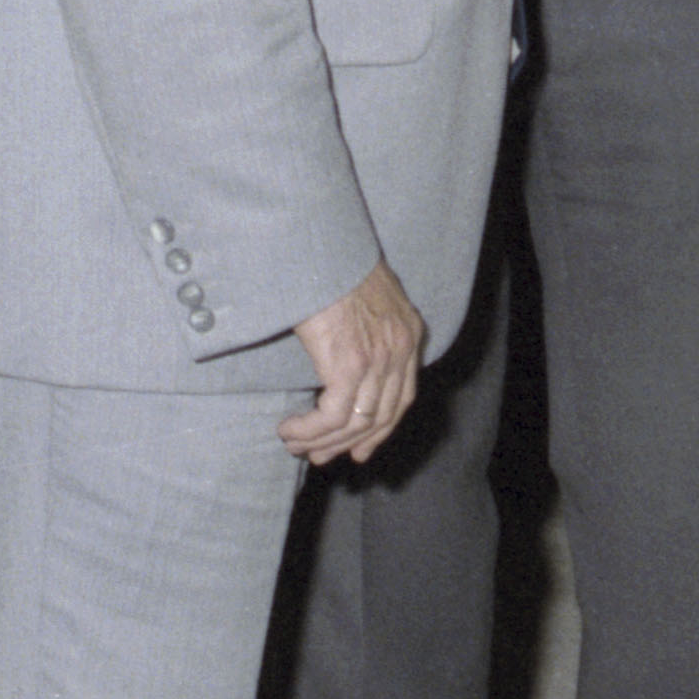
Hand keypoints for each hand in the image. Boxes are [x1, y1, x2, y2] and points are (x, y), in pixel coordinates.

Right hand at [278, 263, 423, 465]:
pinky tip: (289, 429)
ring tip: (294, 443)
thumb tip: (344, 363)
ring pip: (356, 423)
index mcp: (408, 332)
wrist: (319, 242)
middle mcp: (401, 347)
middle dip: (347, 444)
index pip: (401, 398)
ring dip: (322, 441)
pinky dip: (310, 430)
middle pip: (382, 417)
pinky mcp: (350, 362)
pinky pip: (334, 416)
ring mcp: (379, 356)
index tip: (356, 450)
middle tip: (318, 456)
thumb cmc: (328, 263)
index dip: (378, 431)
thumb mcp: (362, 296)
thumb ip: (365, 329)